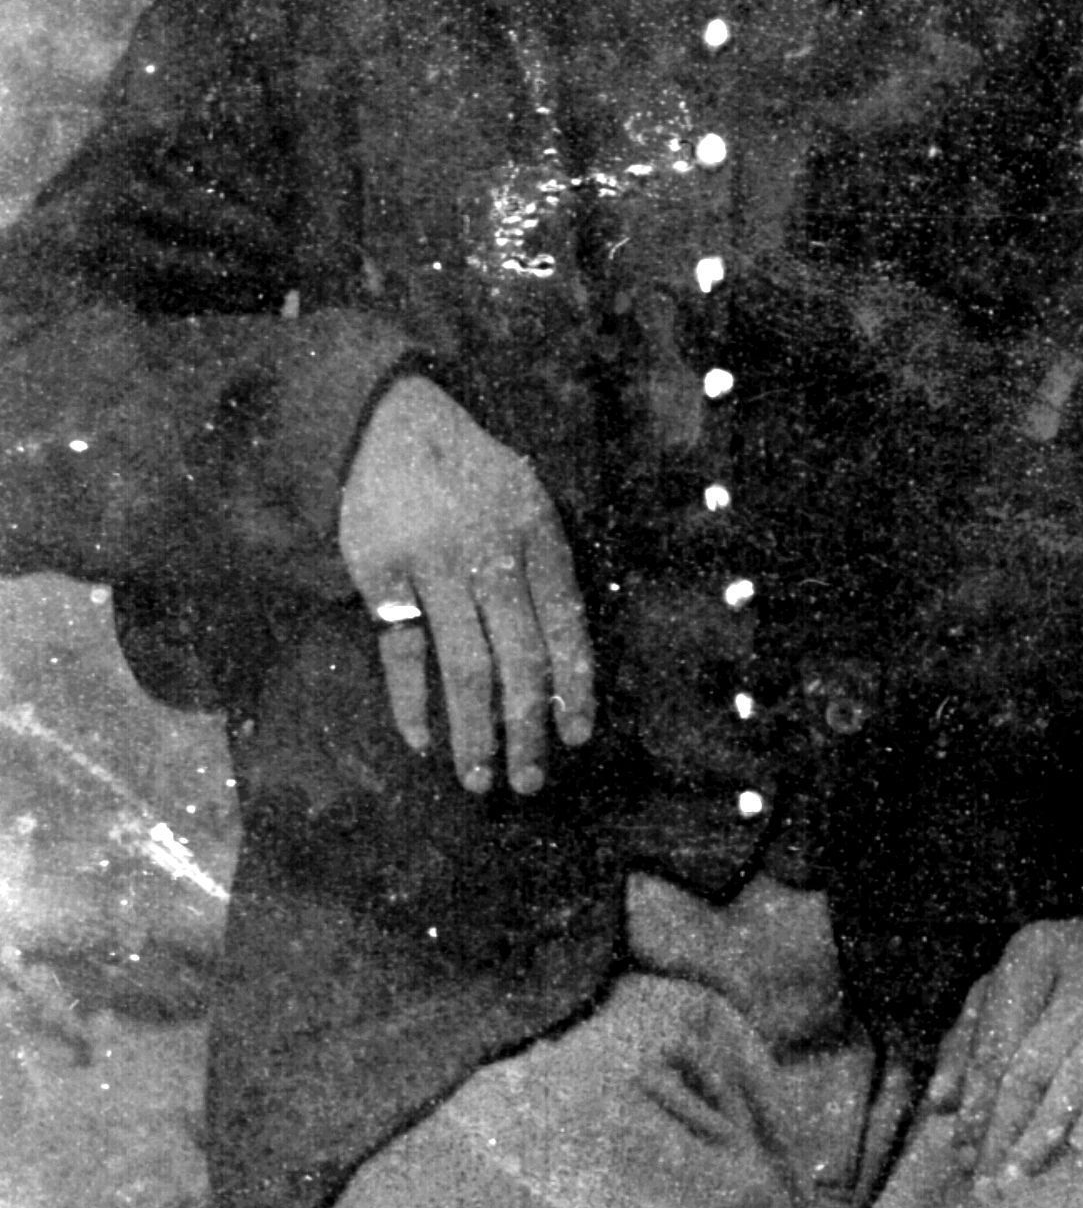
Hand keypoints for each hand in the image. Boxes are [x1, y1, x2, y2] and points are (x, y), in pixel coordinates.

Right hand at [338, 376, 594, 795]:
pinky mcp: (381, 576)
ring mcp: (434, 565)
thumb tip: (563, 672)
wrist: (390, 425)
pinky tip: (422, 741)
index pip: (567, 625)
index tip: (576, 737)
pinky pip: (401, 652)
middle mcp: (491, 552)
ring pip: (464, 665)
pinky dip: (410, 701)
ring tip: (480, 779)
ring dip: (474, 731)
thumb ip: (545, 574)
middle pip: (520, 658)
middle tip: (530, 781)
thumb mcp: (526, 505)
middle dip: (528, 727)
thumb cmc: (470, 477)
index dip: (575, 686)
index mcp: (538, 534)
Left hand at [926, 912, 1082, 1179]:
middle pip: (1030, 1066)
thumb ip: (975, 1035)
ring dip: (1042, 1135)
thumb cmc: (1075, 976)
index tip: (960, 1147)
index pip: (995, 1039)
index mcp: (1034, 951)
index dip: (975, 1098)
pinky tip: (1080, 1147)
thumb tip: (940, 1103)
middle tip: (983, 1183)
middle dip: (1001, 1130)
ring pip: (1076, 1077)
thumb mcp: (1021, 983)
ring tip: (1016, 1179)